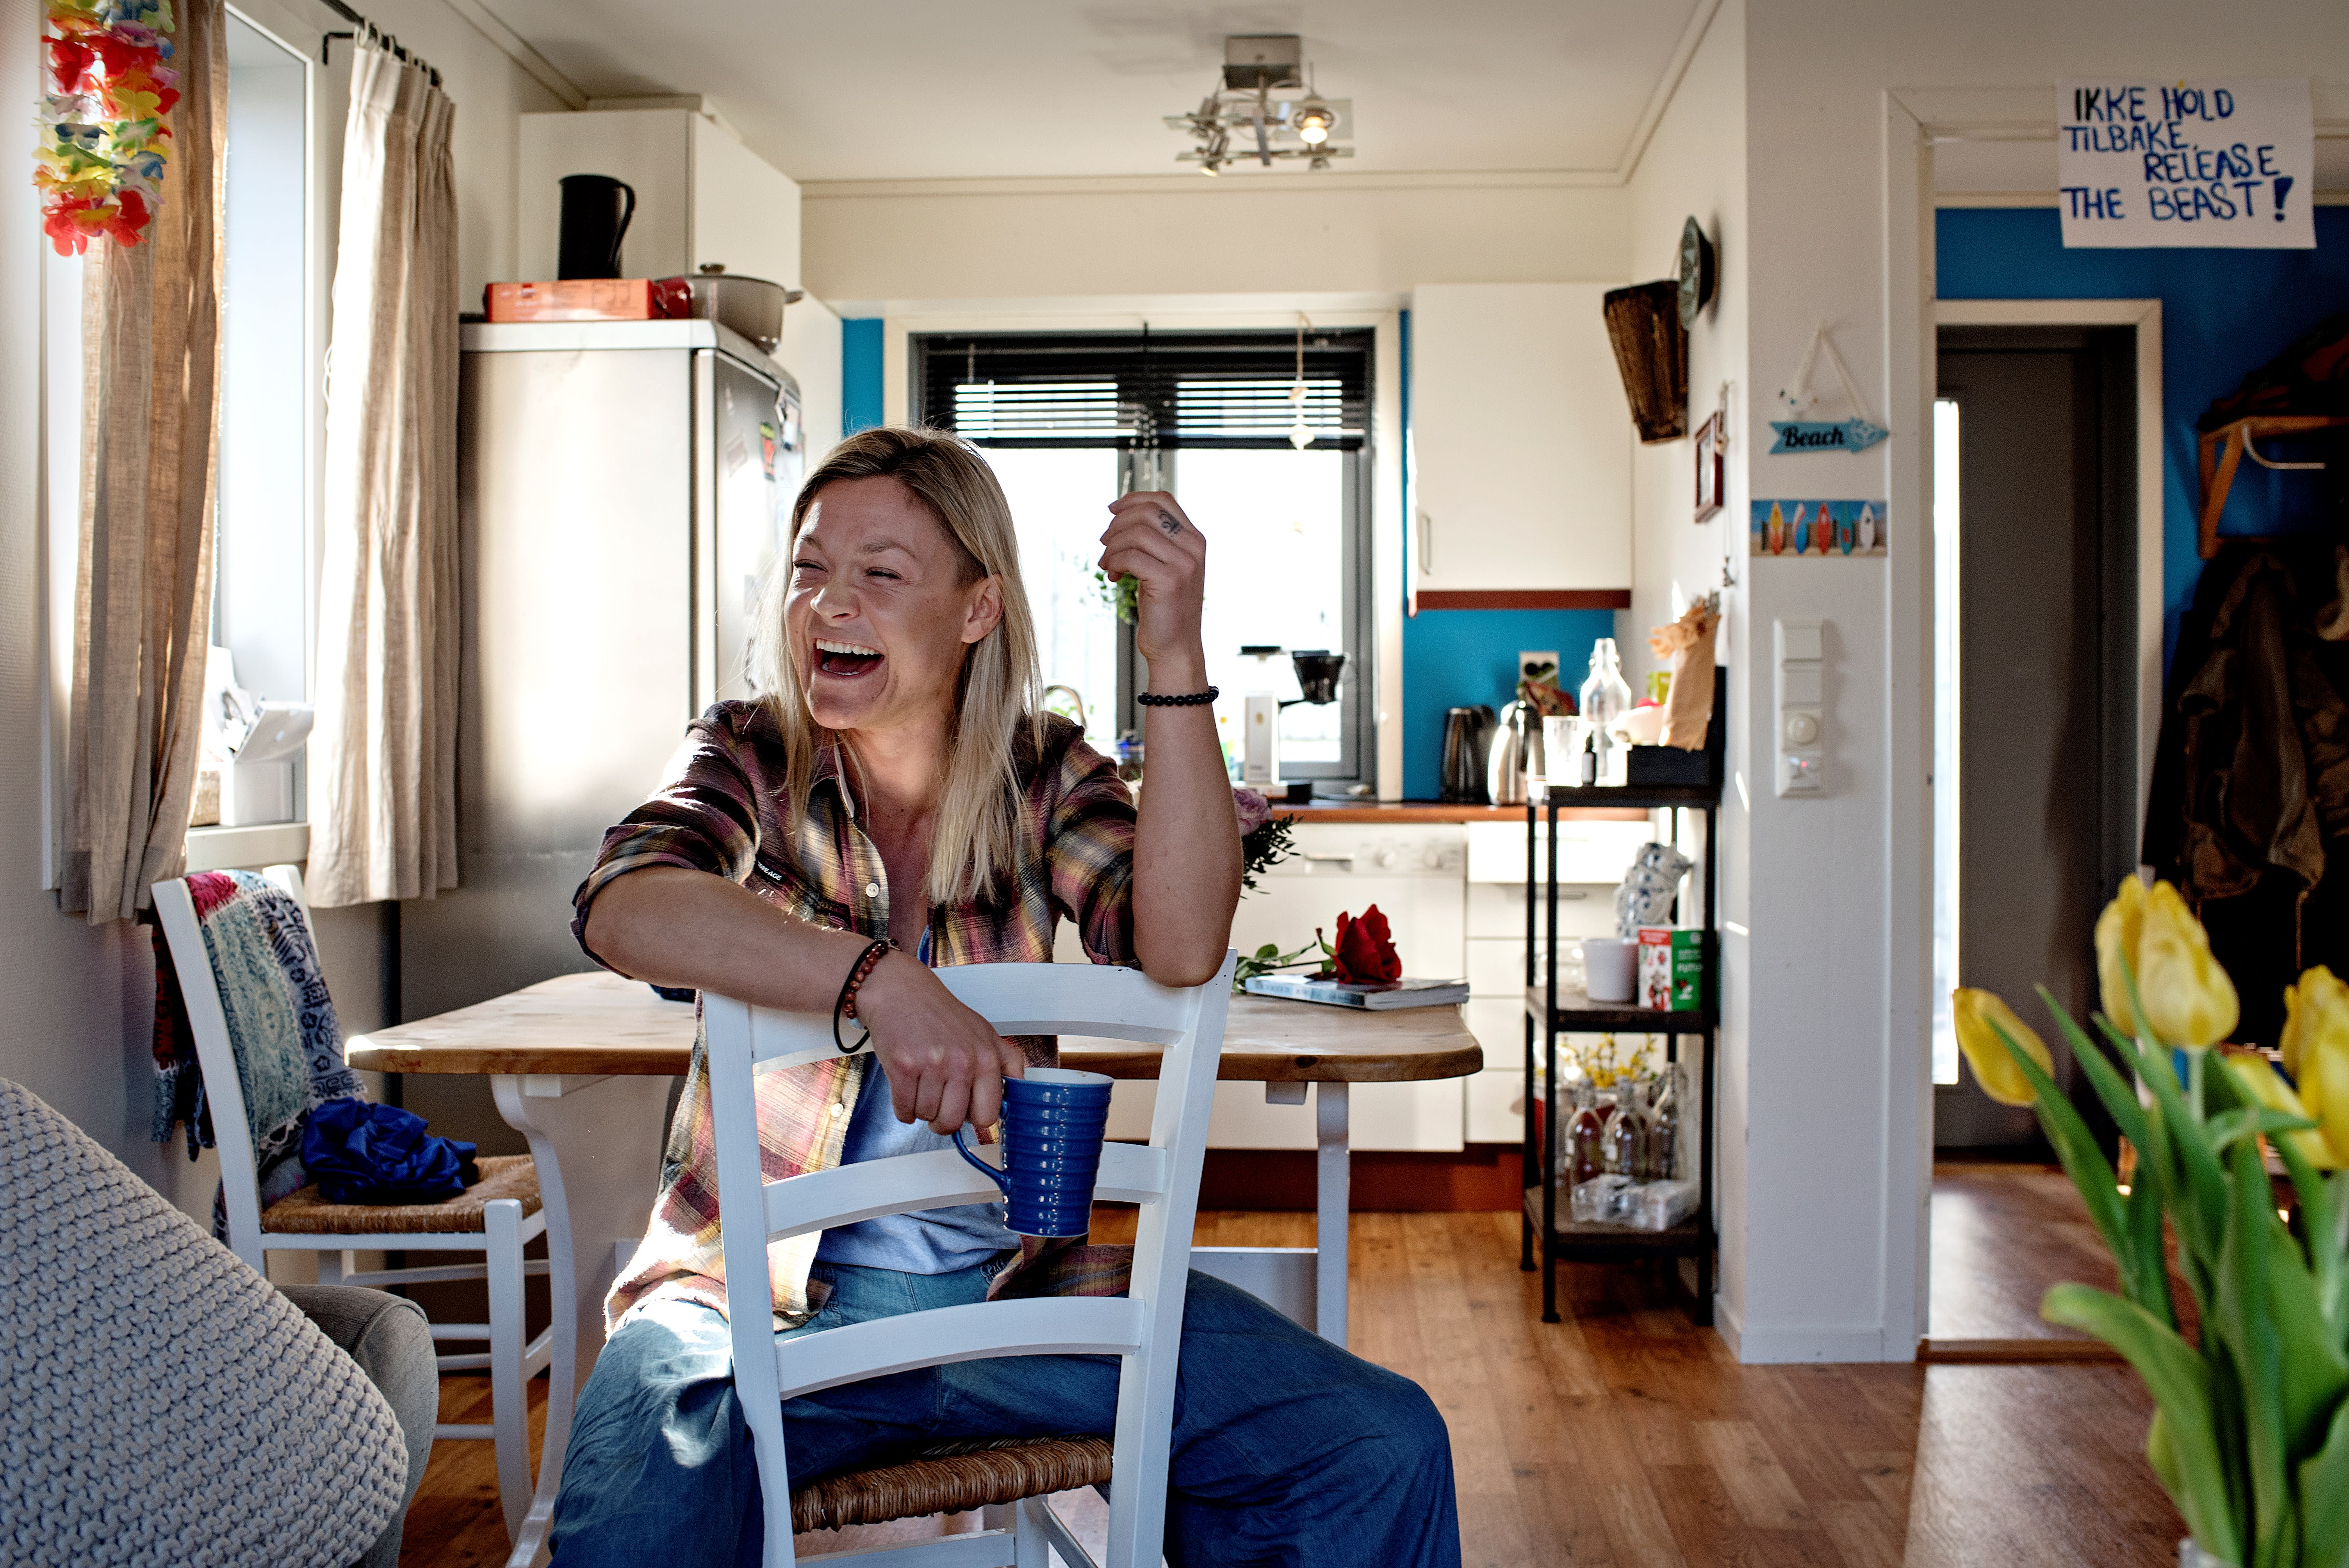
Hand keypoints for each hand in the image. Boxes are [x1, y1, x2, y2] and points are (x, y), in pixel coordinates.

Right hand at [852, 952, 1028, 1134]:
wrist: (902, 991)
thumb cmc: (941, 1014)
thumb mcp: (986, 1033)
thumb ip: (1007, 1064)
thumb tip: (1017, 1093)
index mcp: (986, 1057)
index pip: (987, 1115)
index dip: (972, 1118)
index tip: (964, 1111)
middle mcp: (962, 1062)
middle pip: (952, 1122)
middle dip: (941, 1120)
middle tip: (937, 1103)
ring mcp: (931, 1065)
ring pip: (926, 1116)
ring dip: (920, 1109)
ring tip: (921, 1084)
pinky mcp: (902, 1067)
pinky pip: (903, 1110)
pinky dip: (902, 1108)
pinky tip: (906, 1088)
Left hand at [1100, 492, 1207, 671]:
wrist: (1175, 647)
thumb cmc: (1165, 608)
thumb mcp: (1165, 566)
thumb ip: (1155, 541)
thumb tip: (1121, 515)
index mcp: (1194, 539)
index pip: (1163, 500)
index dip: (1133, 499)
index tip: (1111, 510)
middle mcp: (1193, 547)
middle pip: (1146, 512)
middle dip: (1117, 525)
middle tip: (1104, 545)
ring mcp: (1184, 564)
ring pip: (1135, 533)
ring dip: (1112, 547)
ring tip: (1108, 565)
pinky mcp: (1169, 581)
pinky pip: (1130, 556)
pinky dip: (1114, 563)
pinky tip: (1114, 576)